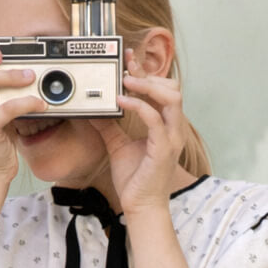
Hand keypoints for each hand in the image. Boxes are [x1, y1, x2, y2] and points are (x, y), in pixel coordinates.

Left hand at [90, 49, 185, 216]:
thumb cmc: (135, 180)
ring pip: (171, 97)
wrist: (140, 206)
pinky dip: (138, 105)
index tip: (129, 61)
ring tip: (126, 81)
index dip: (147, 73)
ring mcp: (171, 138)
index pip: (162, 90)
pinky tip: (121, 101)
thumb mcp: (117, 146)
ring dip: (147, 85)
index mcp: (165, 126)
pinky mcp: (164, 149)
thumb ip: (109, 127)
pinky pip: (154, 119)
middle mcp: (172, 129)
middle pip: (172, 88)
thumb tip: (94, 111)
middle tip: (127, 68)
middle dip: (149, 74)